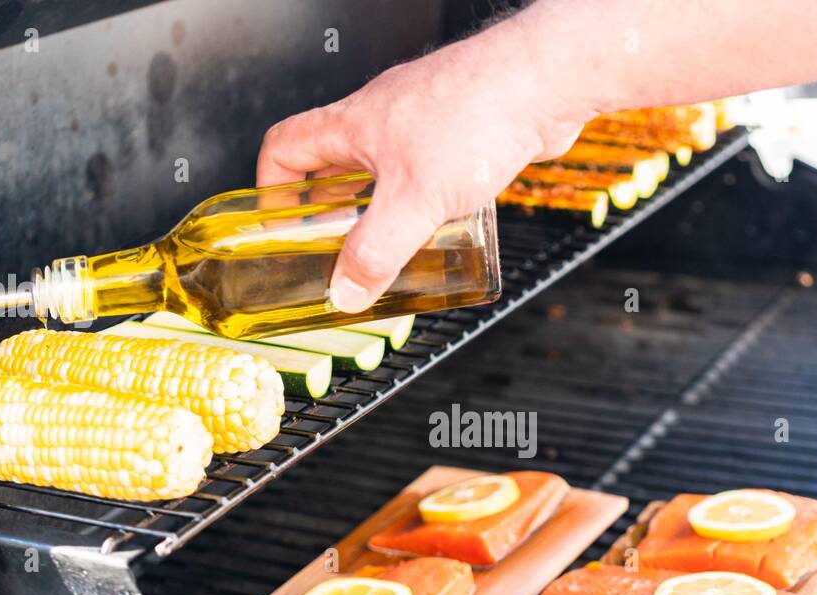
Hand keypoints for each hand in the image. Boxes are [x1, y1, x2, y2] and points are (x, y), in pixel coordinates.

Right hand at [257, 27, 586, 312]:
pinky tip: (440, 228)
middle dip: (329, 210)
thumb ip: (376, 250)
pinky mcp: (460, 134)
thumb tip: (346, 289)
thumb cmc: (478, 112)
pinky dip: (423, 203)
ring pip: (384, 172)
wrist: (545, 83)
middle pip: (334, 164)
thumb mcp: (413, 199)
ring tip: (386, 250)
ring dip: (379, 210)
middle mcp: (382, 118)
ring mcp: (422, 124)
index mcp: (353, 123)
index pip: (285, 146)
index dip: (271, 186)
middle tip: (332, 250)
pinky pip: (427, 173)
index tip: (276, 223)